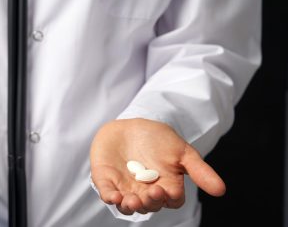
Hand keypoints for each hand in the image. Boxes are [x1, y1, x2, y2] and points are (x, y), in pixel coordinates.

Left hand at [90, 118, 224, 214]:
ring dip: (130, 206)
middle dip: (150, 202)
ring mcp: (126, 187)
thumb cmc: (159, 138)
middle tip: (149, 193)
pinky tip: (113, 197)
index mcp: (166, 185)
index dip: (169, 199)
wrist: (131, 123)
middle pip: (150, 205)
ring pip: (129, 206)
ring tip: (131, 201)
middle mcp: (146, 191)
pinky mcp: (107, 180)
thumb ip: (199, 170)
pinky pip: (108, 194)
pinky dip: (110, 197)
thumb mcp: (182, 151)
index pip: (171, 201)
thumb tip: (221, 191)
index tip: (165, 190)